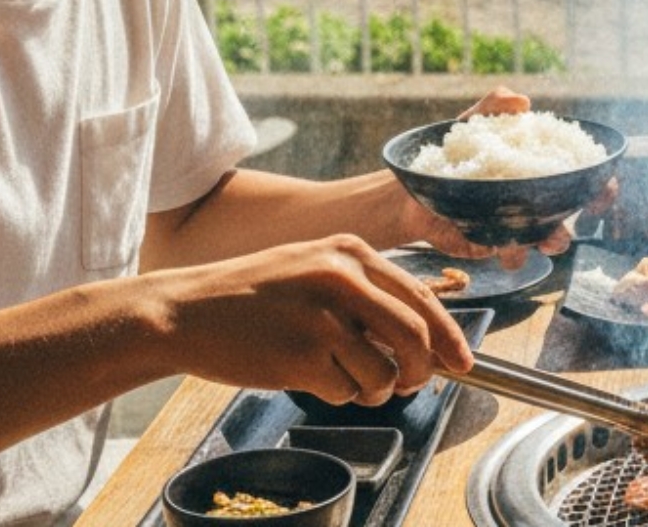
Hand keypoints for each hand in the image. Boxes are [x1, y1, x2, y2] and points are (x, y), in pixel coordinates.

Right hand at [163, 234, 473, 406]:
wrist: (184, 311)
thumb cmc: (252, 297)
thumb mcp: (314, 272)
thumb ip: (366, 295)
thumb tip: (425, 340)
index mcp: (350, 252)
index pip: (420, 296)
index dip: (448, 334)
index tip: (463, 360)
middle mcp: (341, 279)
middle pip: (415, 336)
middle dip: (422, 370)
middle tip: (414, 384)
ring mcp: (322, 318)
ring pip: (384, 371)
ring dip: (375, 389)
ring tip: (347, 380)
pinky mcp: (301, 356)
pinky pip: (346, 391)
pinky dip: (338, 395)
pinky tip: (311, 378)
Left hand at [433, 86, 615, 261]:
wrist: (410, 184)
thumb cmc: (451, 149)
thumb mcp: (473, 121)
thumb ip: (496, 105)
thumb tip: (523, 103)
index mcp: (542, 171)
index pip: (585, 182)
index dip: (602, 189)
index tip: (599, 196)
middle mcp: (535, 202)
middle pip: (569, 221)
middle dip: (567, 231)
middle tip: (559, 231)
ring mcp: (515, 226)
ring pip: (542, 244)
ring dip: (539, 246)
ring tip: (521, 241)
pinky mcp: (491, 245)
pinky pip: (508, 255)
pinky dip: (504, 250)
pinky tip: (489, 241)